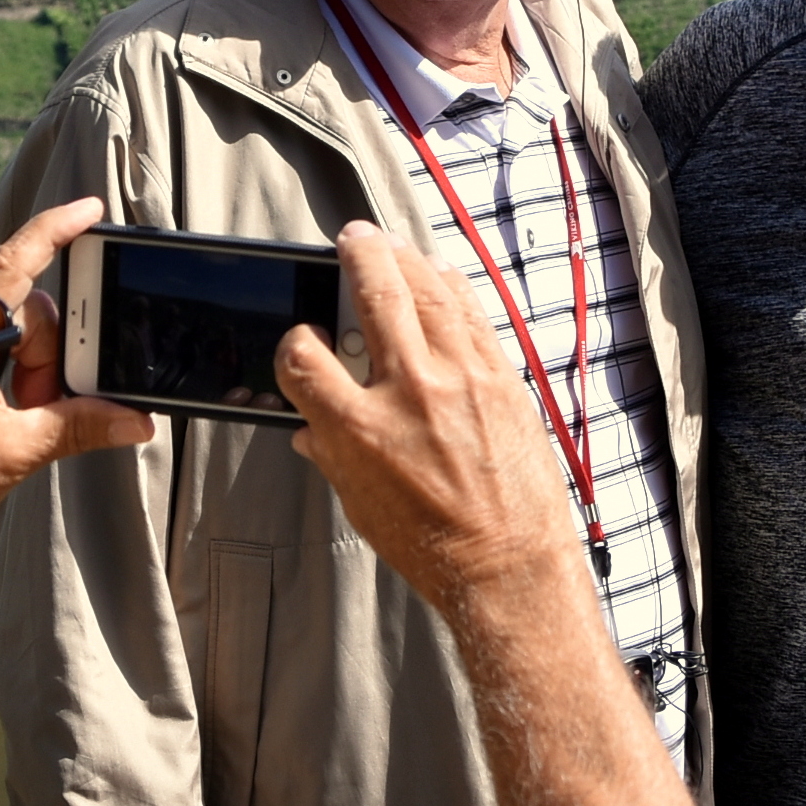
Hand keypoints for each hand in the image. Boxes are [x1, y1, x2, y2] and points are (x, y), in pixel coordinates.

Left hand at [0, 196, 154, 523]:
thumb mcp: (12, 452)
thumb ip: (76, 428)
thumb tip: (135, 421)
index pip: (14, 265)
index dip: (53, 232)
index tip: (90, 211)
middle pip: (31, 314)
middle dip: (51, 360)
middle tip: (39, 406)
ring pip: (24, 340)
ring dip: (36, 381)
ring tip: (18, 423)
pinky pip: (8, 358)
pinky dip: (25, 385)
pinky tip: (17, 418)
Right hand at [276, 223, 583, 618]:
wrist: (510, 568)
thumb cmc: (433, 547)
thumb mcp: (360, 505)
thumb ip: (332, 454)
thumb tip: (311, 430)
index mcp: (358, 430)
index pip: (304, 355)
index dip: (296, 341)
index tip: (305, 341)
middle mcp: (409, 393)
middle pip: (375, 292)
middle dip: (357, 254)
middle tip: (351, 237)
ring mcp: (462, 380)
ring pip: (430, 290)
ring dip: (407, 257)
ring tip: (392, 244)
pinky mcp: (502, 382)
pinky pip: (473, 316)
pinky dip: (453, 289)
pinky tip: (440, 276)